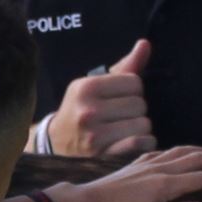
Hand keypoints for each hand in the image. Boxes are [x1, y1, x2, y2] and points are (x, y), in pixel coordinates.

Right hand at [47, 38, 155, 157]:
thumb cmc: (81, 110)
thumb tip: (145, 44)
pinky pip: (141, 144)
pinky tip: (132, 144)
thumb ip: (124, 67)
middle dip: (136, 111)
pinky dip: (143, 144)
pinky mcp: (104, 156)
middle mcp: (88, 111)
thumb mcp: (94, 86)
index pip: (135, 82)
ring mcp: (95, 136)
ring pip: (144, 125)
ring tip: (125, 130)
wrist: (56, 144)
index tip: (121, 98)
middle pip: (140, 104)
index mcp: (86, 88)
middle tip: (122, 116)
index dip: (133, 90)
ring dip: (141, 129)